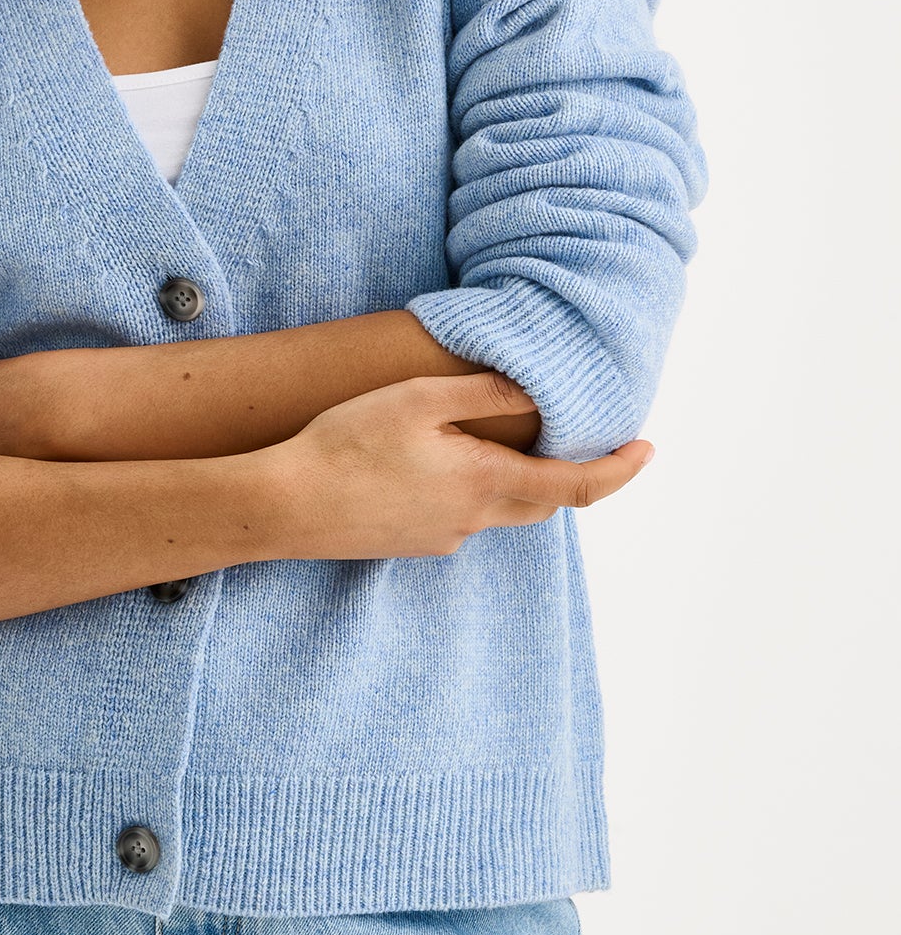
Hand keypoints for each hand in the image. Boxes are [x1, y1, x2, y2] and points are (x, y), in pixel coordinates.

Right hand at [273, 369, 651, 560]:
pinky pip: (463, 516)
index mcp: (486, 483)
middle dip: (572, 473)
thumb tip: (538, 391)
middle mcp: (474, 519)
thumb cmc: (347, 443)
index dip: (620, 470)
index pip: (577, 485)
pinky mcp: (413, 543)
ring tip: (505, 440)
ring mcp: (443, 537)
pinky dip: (474, 490)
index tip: (647, 448)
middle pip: (545, 501)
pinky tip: (438, 463)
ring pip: (501, 509)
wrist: (286, 506)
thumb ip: (482, 393)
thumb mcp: (418, 399)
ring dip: (518, 480)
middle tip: (584, 437)